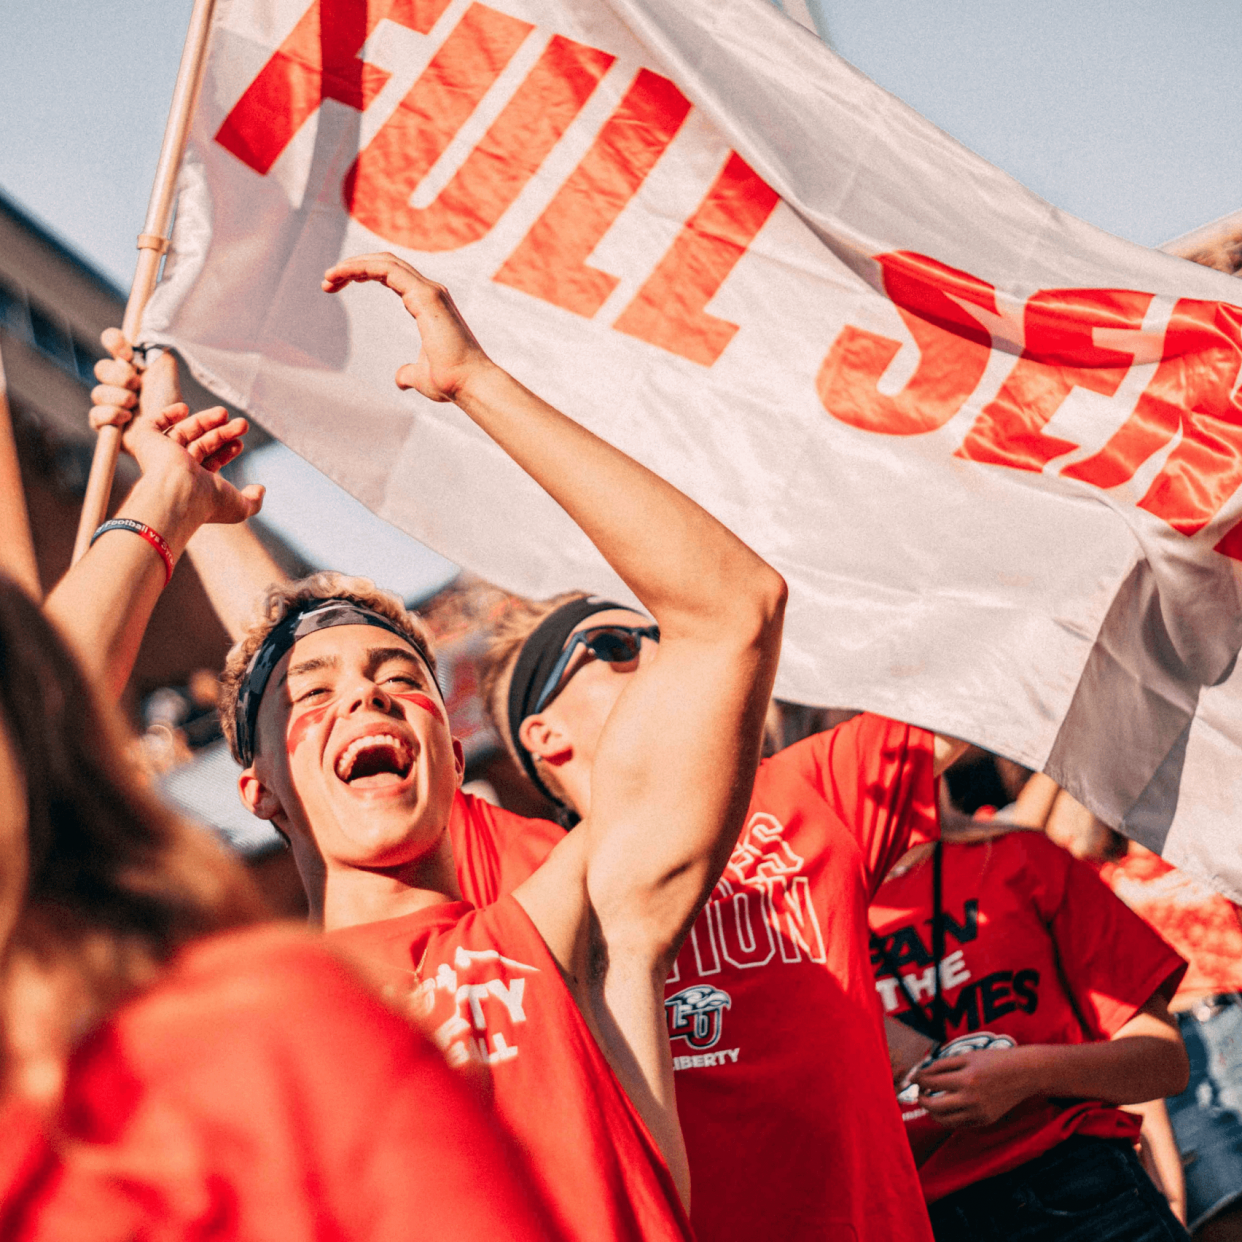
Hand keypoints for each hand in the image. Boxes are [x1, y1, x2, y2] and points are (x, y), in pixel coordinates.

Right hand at [90, 329, 180, 447]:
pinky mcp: (105, 426)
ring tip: (135, 407)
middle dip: (121, 378)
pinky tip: (127, 418)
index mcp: (129, 364)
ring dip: (120, 398)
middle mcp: (116, 381)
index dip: (115, 342)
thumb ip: (154, 349)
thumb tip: (142, 333)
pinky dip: (112, 415)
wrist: (174, 434)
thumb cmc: (170, 402)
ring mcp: (109, 403)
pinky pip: (95, 416)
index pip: (111, 340)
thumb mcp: (166, 369)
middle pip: (101, 369)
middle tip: (138, 387)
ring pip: (98, 393)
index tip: (129, 354)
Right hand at [125, 400, 264, 532]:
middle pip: (200, 444)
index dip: (226, 451)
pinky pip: (153, 424)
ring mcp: (160, 455)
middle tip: (242, 424)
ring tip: (225, 413)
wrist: (177, 493)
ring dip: (206, 420)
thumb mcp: (239, 507)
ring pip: (184, 432)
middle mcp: (175, 470)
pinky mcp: (146, 441)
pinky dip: (167, 414)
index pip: (210, 462)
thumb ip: (253, 501)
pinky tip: (185, 408)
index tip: (240, 443)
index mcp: (192, 484)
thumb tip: (261, 489)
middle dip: (222, 433)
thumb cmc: (207, 504)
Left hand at [321, 253, 492, 400]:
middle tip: (326, 281)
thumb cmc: (450, 382)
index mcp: (427, 304)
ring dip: (353, 265)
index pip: (390, 275)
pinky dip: (363, 267)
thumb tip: (400, 379)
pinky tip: (342, 275)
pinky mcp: (427, 296)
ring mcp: (430, 291)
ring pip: (385, 262)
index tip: (335, 285)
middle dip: (354, 267)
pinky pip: (388, 270)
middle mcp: (430, 292)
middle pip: (385, 263)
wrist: (469, 385)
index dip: (362, 273)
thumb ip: (408, 373)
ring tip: (327, 278)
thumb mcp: (420, 376)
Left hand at [913, 1046, 1039, 1128]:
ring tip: (930, 1102)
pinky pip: (960, 1124)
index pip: (931, 1083)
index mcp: (966, 1079)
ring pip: (945, 1121)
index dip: (918, 1080)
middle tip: (919, 1093)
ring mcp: (979, 1113)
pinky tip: (947, 1107)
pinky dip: (949, 1118)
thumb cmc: (994, 1061)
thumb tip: (923, 1072)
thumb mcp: (967, 1056)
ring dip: (933, 1113)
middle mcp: (971, 1099)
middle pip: (934, 1107)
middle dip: (921, 1100)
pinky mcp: (985, 1121)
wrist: (1024, 1074)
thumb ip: (943, 1065)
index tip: (913, 1077)